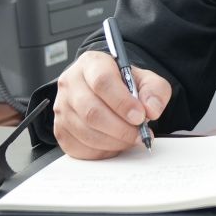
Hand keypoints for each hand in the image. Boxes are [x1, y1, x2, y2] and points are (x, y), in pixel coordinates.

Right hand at [52, 50, 172, 158]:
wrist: (107, 92)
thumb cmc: (123, 85)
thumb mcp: (146, 80)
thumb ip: (154, 91)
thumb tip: (151, 109)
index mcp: (91, 63)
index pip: (102, 82)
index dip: (122, 103)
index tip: (140, 116)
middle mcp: (71, 83)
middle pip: (92, 111)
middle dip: (121, 128)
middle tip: (140, 134)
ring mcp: (62, 108)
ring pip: (86, 133)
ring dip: (114, 142)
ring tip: (131, 138)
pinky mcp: (60, 130)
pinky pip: (81, 148)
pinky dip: (102, 151)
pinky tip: (114, 142)